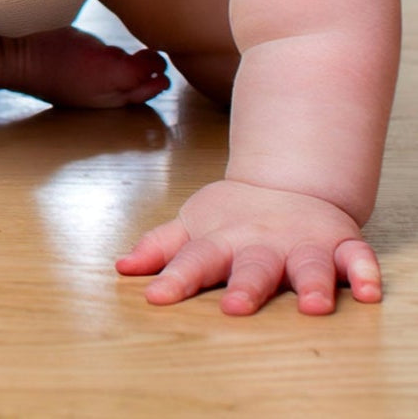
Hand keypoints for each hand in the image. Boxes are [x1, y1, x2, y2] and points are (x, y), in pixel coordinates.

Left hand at [116, 179, 382, 315]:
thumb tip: (121, 267)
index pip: (194, 260)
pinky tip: (369, 291)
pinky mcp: (339, 244)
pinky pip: (357, 258)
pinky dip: (365, 272)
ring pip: (308, 265)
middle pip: (252, 267)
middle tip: (235, 307)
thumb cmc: (232, 219)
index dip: (175, 279)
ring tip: (314, 306)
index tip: (157, 297)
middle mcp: (262, 243)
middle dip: (246, 287)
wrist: (288, 182)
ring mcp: (302, 243)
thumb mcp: (193, 226)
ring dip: (313, 283)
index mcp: (222, 240)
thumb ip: (161, 248)